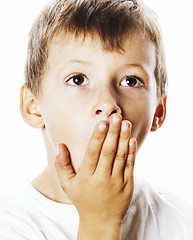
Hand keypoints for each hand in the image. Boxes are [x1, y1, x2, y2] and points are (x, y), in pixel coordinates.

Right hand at [55, 114, 136, 238]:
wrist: (101, 221)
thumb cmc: (82, 199)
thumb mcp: (67, 185)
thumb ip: (61, 165)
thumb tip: (60, 145)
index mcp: (86, 177)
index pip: (93, 153)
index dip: (98, 137)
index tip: (102, 122)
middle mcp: (102, 178)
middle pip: (108, 152)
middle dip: (113, 132)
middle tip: (116, 116)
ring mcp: (117, 182)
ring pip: (121, 156)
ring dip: (124, 138)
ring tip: (126, 123)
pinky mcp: (128, 185)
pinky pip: (130, 166)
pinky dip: (131, 152)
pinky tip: (131, 139)